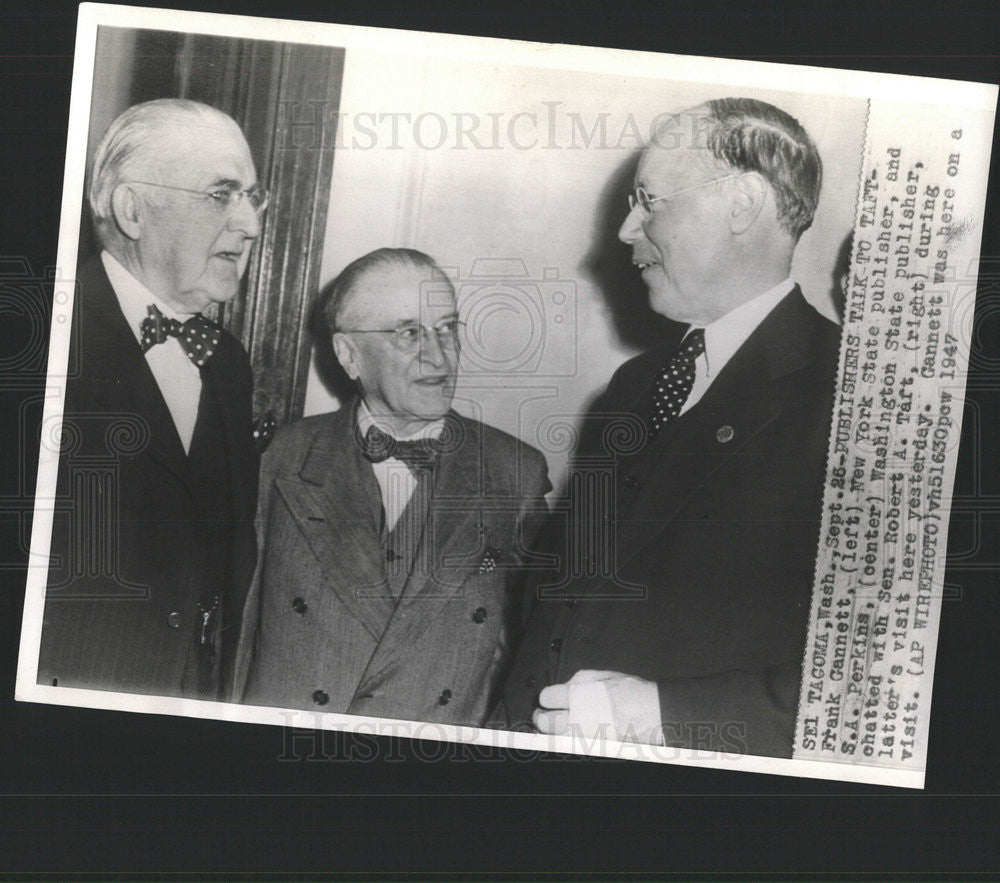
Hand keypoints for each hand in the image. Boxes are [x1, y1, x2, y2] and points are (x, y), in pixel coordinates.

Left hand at [531, 669, 661, 744]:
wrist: (653, 713)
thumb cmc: (632, 693)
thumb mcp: (604, 675)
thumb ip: (579, 680)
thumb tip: (565, 686)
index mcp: (579, 696)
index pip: (547, 697)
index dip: (547, 697)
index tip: (549, 698)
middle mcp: (578, 717)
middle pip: (545, 722)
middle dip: (541, 718)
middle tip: (543, 715)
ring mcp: (585, 736)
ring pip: (555, 738)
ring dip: (552, 732)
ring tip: (555, 726)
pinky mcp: (593, 748)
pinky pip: (572, 746)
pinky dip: (568, 741)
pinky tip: (573, 734)